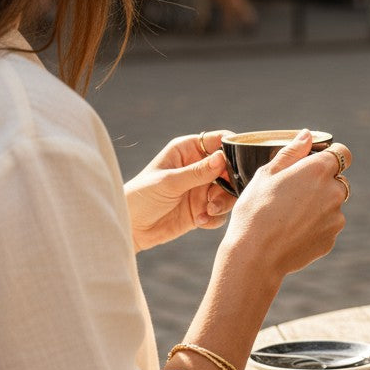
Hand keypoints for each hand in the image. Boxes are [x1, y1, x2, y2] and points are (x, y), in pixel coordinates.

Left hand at [124, 131, 235, 251]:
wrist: (130, 228)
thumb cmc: (141, 197)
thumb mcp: (169, 182)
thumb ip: (197, 172)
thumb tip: (222, 157)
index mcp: (188, 150)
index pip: (219, 141)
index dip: (232, 149)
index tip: (239, 163)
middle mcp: (198, 167)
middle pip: (230, 168)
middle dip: (230, 183)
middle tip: (218, 195)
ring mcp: (201, 189)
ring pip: (228, 192)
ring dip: (222, 202)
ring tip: (208, 211)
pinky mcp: (202, 209)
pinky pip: (220, 212)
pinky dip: (214, 217)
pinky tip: (199, 221)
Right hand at [220, 129, 351, 281]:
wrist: (255, 256)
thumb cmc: (255, 210)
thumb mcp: (267, 174)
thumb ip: (291, 152)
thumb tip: (307, 135)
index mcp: (319, 170)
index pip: (343, 153)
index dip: (331, 155)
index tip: (316, 162)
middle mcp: (334, 192)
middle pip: (338, 180)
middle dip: (322, 183)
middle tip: (293, 193)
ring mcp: (336, 218)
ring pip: (332, 205)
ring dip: (319, 206)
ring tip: (288, 216)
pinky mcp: (331, 238)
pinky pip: (327, 226)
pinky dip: (315, 226)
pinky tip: (291, 232)